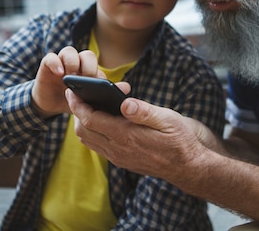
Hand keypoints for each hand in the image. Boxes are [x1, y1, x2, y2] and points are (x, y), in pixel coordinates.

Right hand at [31, 46, 104, 117]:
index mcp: (89, 70)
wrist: (53, 104)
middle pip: (87, 55)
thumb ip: (93, 97)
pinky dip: (56, 63)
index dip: (98, 73)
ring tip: (71, 76)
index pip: (98, 64)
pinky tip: (59, 73)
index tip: (97, 86)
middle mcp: (77, 63)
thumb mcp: (84, 101)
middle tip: (86, 80)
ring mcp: (62, 62)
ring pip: (70, 51)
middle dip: (89, 67)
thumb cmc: (72, 101)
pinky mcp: (47, 64)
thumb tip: (104, 98)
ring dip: (73, 63)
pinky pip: (51, 58)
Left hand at [66, 89, 216, 181]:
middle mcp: (118, 150)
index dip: (78, 105)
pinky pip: (98, 147)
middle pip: (84, 131)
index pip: (91, 120)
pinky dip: (93, 133)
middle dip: (77, 112)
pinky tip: (102, 120)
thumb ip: (145, 111)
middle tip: (78, 95)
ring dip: (84, 123)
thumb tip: (125, 102)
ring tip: (88, 105)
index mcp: (127, 136)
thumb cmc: (180, 141)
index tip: (71, 91)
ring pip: (88, 141)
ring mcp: (118, 158)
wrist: (187, 168)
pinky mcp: (122, 161)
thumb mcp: (168, 120)